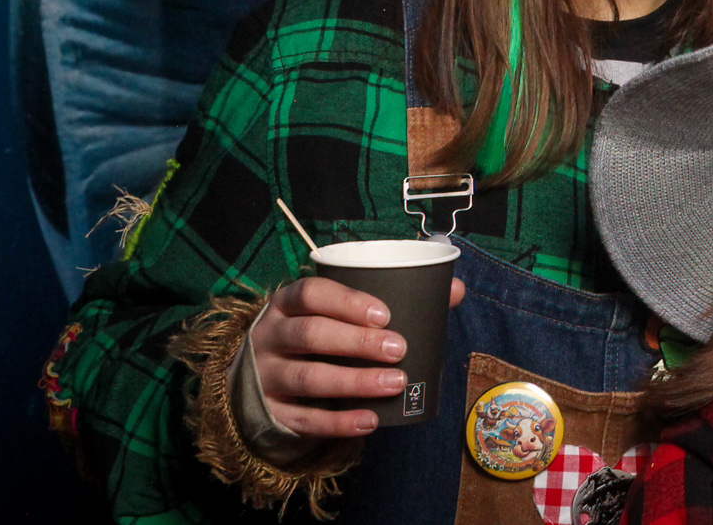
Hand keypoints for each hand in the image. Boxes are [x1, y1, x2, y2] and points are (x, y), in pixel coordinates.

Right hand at [249, 276, 465, 438]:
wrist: (257, 379)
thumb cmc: (315, 334)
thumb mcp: (335, 313)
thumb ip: (391, 299)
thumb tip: (455, 290)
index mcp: (287, 304)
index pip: (311, 293)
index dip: (347, 302)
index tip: (385, 314)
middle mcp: (271, 336)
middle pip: (310, 334)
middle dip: (357, 342)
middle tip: (399, 349)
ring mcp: (265, 376)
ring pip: (308, 377)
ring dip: (354, 382)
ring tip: (395, 384)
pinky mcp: (270, 412)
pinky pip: (304, 420)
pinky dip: (338, 422)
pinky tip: (370, 421)